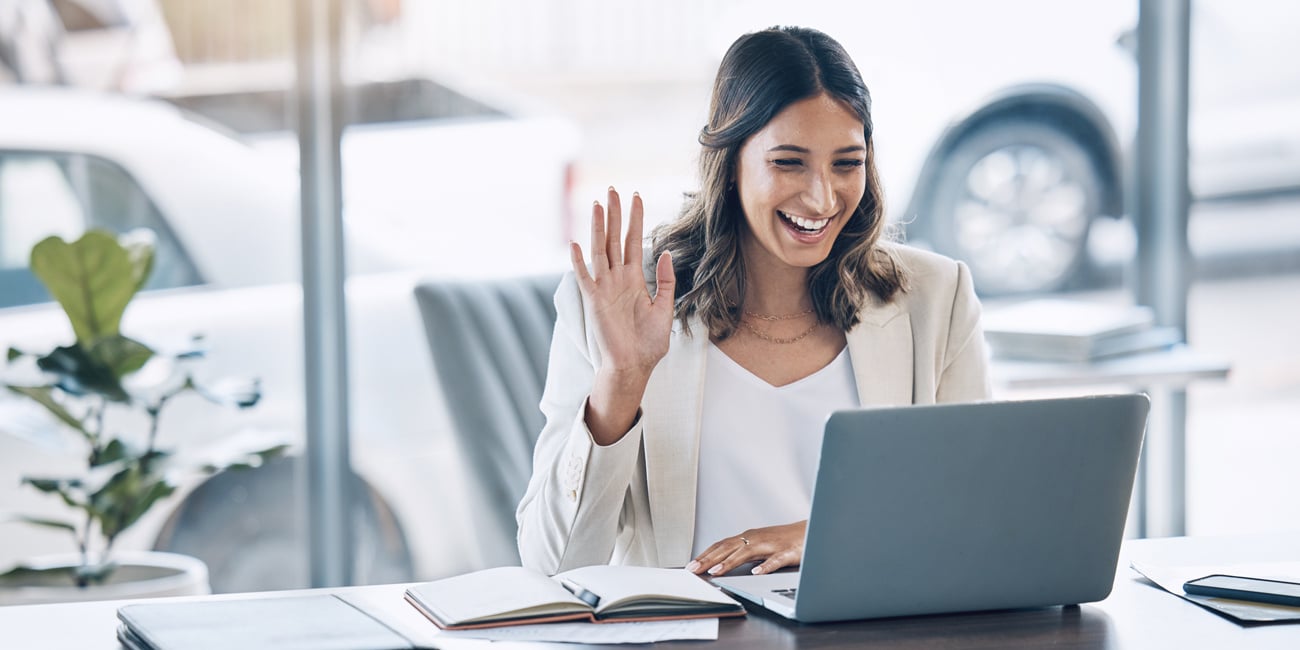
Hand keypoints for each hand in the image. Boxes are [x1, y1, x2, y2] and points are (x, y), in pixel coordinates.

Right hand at [573, 188, 675, 443]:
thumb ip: (664, 281)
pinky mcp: (595, 302)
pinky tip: (576, 244)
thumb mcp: (665, 309)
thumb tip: (664, 253)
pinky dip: (579, 262)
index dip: (635, 220)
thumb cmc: (649, 343)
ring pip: (600, 251)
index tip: (637, 196)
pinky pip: (586, 278)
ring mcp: (605, 289)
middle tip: (614, 189)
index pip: (633, 242)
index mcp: (634, 279)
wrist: (635, 366)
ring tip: (598, 205)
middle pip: (614, 239)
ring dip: (598, 228)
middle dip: (615, 215)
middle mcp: (617, 279)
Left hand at [686, 521, 806, 575]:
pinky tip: (756, 572)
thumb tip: (719, 564)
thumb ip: (741, 553)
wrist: (812, 532)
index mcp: (748, 537)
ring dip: (730, 562)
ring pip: (747, 553)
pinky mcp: (787, 553)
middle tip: (694, 569)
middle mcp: (756, 539)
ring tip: (716, 571)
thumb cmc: (783, 541)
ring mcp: (771, 545)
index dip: (705, 555)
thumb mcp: (759, 546)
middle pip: (728, 548)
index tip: (691, 565)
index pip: (721, 545)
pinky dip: (765, 566)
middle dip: (709, 559)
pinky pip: (775, 560)